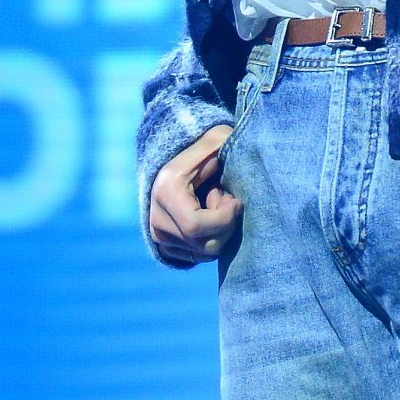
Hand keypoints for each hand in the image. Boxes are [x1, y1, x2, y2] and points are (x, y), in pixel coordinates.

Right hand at [149, 124, 243, 266]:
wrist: (183, 159)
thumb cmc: (207, 149)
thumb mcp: (219, 141)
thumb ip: (229, 150)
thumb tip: (243, 169)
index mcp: (166, 191)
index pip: (196, 226)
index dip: (224, 219)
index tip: (236, 202)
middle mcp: (156, 218)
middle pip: (204, 245)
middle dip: (226, 226)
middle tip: (228, 201)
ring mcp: (158, 236)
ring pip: (204, 255)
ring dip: (220, 232)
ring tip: (217, 207)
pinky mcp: (165, 247)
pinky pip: (198, 259)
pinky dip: (212, 241)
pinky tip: (212, 220)